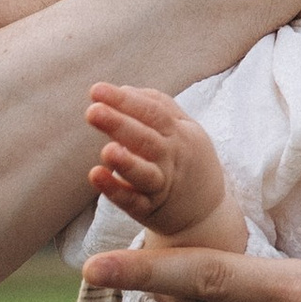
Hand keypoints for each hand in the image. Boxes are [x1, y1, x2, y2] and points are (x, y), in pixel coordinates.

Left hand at [85, 83, 241, 248]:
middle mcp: (172, 158)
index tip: (97, 90)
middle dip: (120, 124)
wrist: (207, 212)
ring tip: (106, 150)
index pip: (153, 112)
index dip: (125, 101)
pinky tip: (96, 175)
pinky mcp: (148, 210)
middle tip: (93, 111)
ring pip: (145, 174)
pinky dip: (115, 190)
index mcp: (178, 134)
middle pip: (146, 139)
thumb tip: (123, 89)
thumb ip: (159, 107)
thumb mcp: (185, 130)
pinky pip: (132, 201)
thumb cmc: (188, 161)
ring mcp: (162, 186)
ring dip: (126, 162)